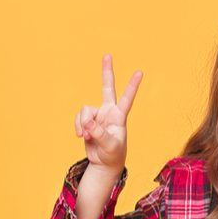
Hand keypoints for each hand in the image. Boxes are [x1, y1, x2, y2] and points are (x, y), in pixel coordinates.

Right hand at [74, 54, 142, 172]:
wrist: (104, 163)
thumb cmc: (113, 155)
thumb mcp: (109, 146)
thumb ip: (99, 133)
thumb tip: (87, 122)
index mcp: (120, 117)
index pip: (127, 99)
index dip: (132, 86)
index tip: (140, 72)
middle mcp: (109, 112)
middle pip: (107, 88)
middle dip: (107, 72)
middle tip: (107, 55)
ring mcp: (98, 115)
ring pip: (85, 110)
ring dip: (83, 123)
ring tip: (86, 137)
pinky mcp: (87, 121)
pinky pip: (78, 118)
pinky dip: (78, 127)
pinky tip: (81, 136)